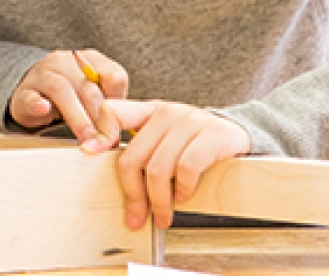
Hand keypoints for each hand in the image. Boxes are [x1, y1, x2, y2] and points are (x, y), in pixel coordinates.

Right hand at [8, 49, 128, 151]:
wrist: (32, 94)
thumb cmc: (70, 98)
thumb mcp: (92, 96)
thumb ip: (110, 106)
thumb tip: (134, 133)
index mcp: (89, 60)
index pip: (112, 75)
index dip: (120, 103)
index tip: (122, 126)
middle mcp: (65, 62)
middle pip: (88, 87)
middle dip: (100, 119)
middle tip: (108, 142)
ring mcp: (42, 74)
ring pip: (61, 90)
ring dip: (77, 117)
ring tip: (87, 139)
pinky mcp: (23, 92)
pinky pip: (30, 96)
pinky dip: (37, 103)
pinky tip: (43, 109)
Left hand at [102, 99, 251, 229]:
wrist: (239, 134)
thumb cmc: (196, 143)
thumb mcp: (165, 139)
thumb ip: (141, 149)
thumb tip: (117, 183)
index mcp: (149, 111)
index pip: (113, 111)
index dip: (100, 133)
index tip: (89, 153)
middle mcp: (166, 112)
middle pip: (133, 157)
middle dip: (133, 195)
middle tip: (138, 217)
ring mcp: (190, 121)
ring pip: (158, 169)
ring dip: (159, 200)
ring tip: (164, 215)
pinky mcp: (213, 136)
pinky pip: (187, 167)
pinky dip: (183, 189)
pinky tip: (183, 197)